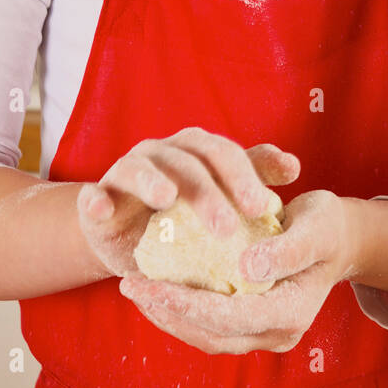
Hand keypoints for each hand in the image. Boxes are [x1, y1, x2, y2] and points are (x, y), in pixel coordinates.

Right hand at [75, 129, 300, 277]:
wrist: (130, 237)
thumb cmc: (185, 216)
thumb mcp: (222, 198)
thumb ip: (253, 178)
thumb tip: (294, 166)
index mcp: (196, 150)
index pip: (224, 154)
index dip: (244, 177)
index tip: (264, 207)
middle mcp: (162, 153)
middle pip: (187, 161)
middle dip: (208, 191)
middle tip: (226, 226)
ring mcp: (127, 171)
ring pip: (141, 168)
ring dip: (154, 181)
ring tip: (167, 198)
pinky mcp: (98, 198)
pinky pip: (94, 196)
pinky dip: (96, 200)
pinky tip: (101, 210)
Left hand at [119, 189, 357, 353]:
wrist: (338, 239)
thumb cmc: (327, 226)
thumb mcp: (317, 227)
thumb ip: (288, 249)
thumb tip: (247, 268)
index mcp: (292, 313)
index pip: (229, 316)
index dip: (186, 303)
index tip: (149, 283)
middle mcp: (277, 333)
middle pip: (211, 334)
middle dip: (167, 311)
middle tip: (130, 284)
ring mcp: (263, 335)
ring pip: (205, 336)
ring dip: (167, 315)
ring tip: (134, 288)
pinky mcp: (250, 325)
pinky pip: (208, 327)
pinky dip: (180, 311)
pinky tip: (156, 289)